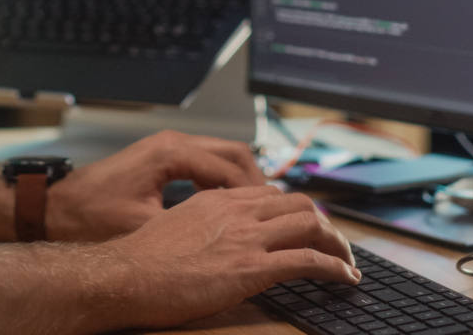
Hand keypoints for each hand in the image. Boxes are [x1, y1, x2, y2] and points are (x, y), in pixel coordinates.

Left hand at [48, 129, 266, 241]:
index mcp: (171, 154)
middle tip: (273, 213)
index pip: (233, 168)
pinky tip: (227, 208)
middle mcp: (172, 143)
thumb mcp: (144, 227)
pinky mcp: (160, 158)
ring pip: (221, 156)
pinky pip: (204, 163)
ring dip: (240, 181)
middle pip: (234, 153)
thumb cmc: (91, 216)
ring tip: (257, 213)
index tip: (275, 218)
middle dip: (257, 182)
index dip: (257, 195)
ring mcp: (166, 147)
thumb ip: (188, 227)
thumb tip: (228, 242)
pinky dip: (221, 181)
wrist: (54, 207)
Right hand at [105, 185, 358, 329]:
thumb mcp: (173, 227)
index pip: (269, 194)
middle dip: (324, 223)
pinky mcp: (251, 268)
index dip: (294, 210)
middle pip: (298, 204)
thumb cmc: (139, 260)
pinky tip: (344, 278)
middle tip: (334, 244)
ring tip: (347, 262)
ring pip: (310, 225)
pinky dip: (335, 268)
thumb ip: (201, 224)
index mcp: (215, 200)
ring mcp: (245, 238)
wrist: (124, 275)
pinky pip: (308, 260)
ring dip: (338, 244)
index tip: (305, 227)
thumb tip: (214, 239)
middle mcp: (234, 211)